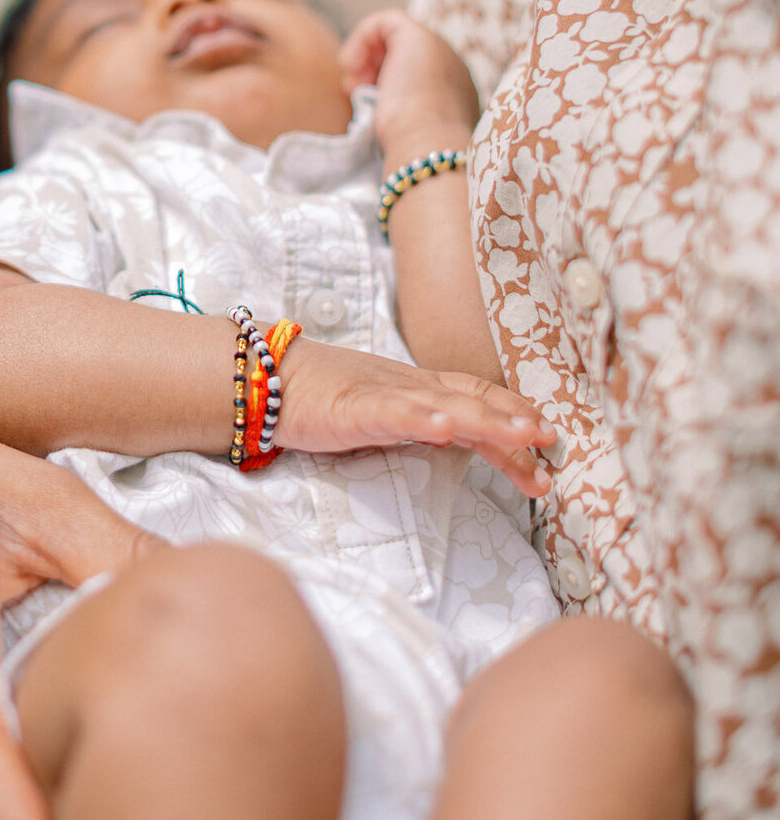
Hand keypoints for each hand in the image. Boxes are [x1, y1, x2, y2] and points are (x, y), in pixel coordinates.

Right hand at [279, 339, 554, 497]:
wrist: (267, 377)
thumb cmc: (322, 398)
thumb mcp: (382, 410)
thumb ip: (419, 423)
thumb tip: (458, 440)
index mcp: (419, 388)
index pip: (477, 395)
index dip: (514, 412)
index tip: (547, 440)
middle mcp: (410, 386)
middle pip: (473, 400)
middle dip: (515, 421)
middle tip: (552, 442)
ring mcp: (383, 395)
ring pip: (445, 405)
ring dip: (488, 421)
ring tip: (524, 437)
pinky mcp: (353, 409)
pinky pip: (393, 413)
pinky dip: (422, 418)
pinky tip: (447, 428)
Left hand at [340, 11, 478, 152]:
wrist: (427, 146)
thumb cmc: (416, 152)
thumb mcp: (412, 136)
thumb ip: (404, 120)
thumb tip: (381, 116)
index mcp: (455, 91)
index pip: (417, 73)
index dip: (386, 81)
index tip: (367, 102)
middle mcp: (452, 65)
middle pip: (405, 53)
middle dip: (374, 68)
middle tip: (355, 90)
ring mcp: (439, 47)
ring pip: (394, 36)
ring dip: (366, 56)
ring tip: (352, 83)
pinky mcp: (417, 36)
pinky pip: (384, 22)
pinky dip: (360, 39)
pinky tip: (349, 65)